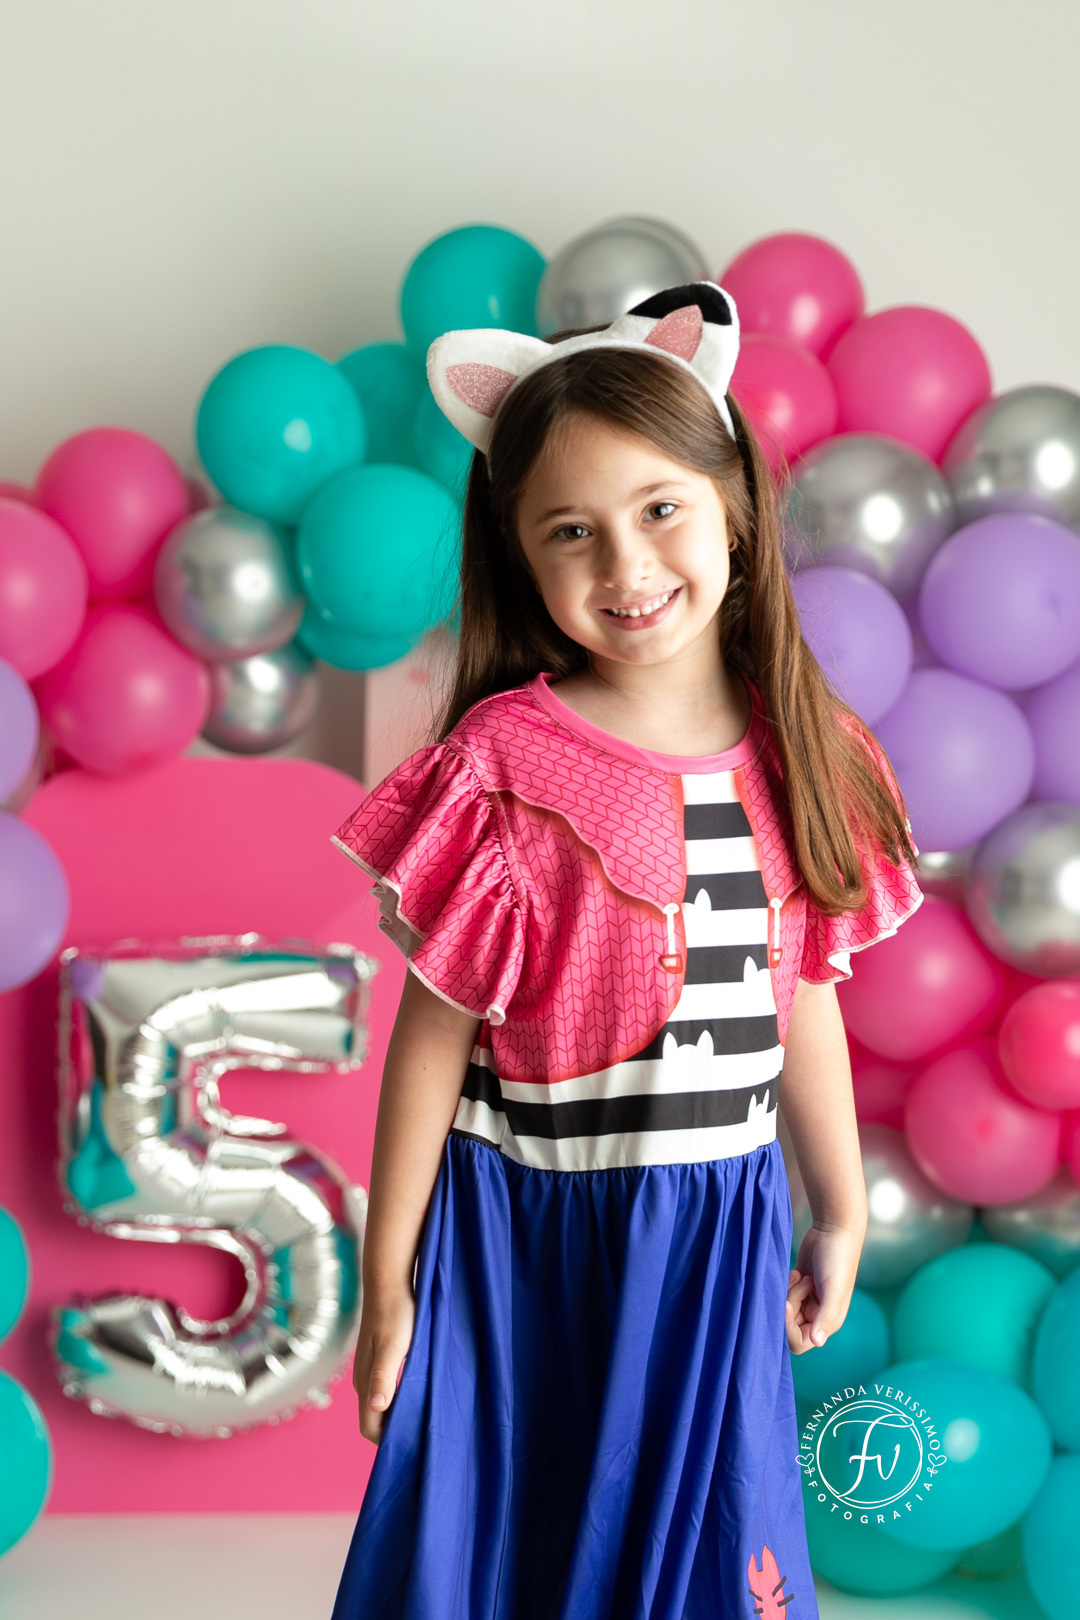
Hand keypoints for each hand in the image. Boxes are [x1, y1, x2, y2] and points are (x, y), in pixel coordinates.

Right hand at [352, 1288, 416, 1443]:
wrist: (389, 1282)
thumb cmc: (395, 1312)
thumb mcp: (394, 1345)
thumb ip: (384, 1375)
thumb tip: (376, 1406)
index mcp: (366, 1382)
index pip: (370, 1428)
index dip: (388, 1442)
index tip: (414, 1444)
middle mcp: (364, 1381)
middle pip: (375, 1420)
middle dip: (395, 1433)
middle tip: (424, 1434)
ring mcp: (370, 1371)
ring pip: (381, 1406)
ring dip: (398, 1415)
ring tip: (425, 1417)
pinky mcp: (378, 1361)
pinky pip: (386, 1391)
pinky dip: (399, 1399)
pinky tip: (419, 1393)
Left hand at [785, 1224, 862, 1354]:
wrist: (833, 1229)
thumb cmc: (838, 1259)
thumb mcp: (834, 1289)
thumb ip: (826, 1317)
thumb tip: (817, 1342)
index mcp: (828, 1321)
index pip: (800, 1342)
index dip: (789, 1327)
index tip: (786, 1303)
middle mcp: (817, 1315)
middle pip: (789, 1326)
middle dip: (789, 1305)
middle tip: (797, 1283)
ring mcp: (807, 1300)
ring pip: (785, 1311)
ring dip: (789, 1292)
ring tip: (800, 1274)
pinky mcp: (799, 1286)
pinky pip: (784, 1296)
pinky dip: (786, 1285)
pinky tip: (796, 1271)